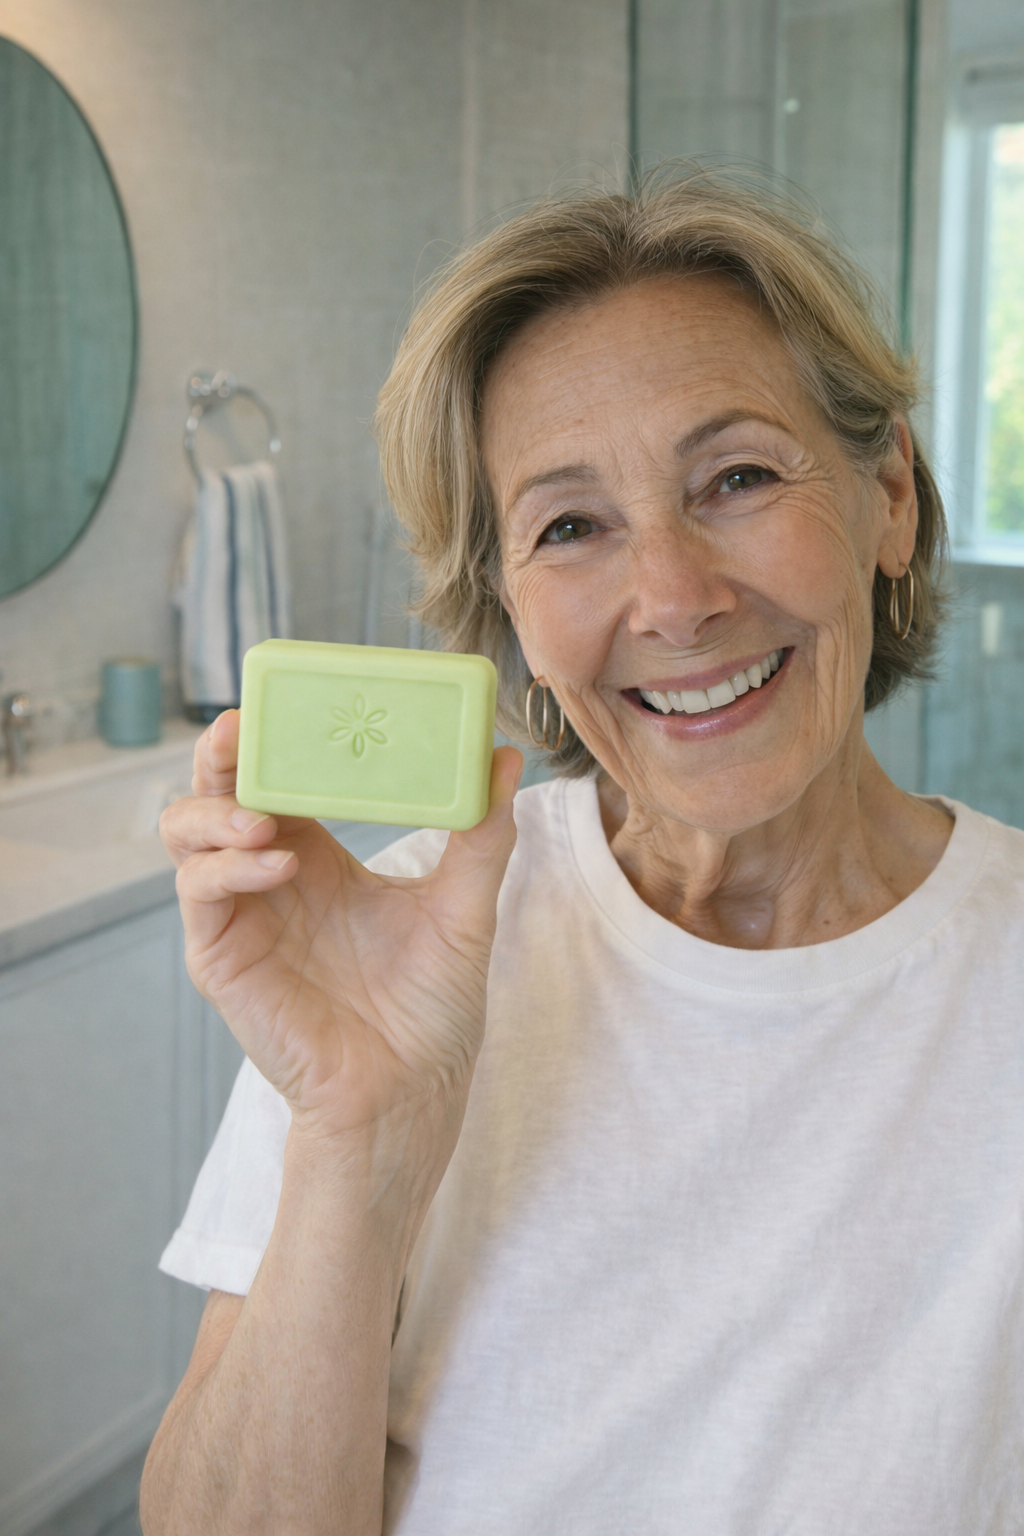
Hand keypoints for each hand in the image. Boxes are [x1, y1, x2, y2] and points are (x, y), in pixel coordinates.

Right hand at [161, 711, 521, 1159]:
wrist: (410, 1092)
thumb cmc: (432, 1007)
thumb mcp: (465, 908)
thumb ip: (481, 835)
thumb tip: (505, 756)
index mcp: (318, 852)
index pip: (280, 773)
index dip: (277, 733)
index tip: (298, 695)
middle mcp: (270, 874)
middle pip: (219, 788)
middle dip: (222, 752)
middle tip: (243, 726)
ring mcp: (240, 912)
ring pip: (186, 832)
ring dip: (214, 810)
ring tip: (262, 816)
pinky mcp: (220, 955)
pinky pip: (199, 892)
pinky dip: (228, 868)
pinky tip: (277, 866)